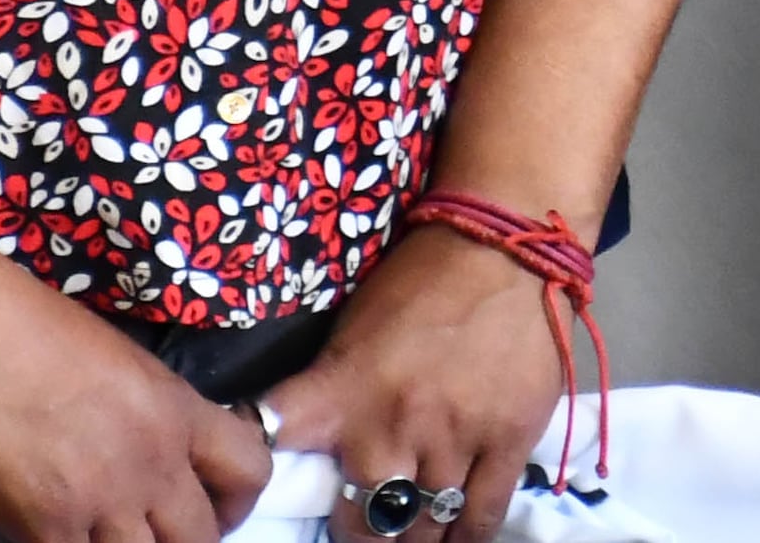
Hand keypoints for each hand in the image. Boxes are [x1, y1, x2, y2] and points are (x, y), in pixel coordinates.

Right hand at [0, 260, 269, 542]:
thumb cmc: (29, 324)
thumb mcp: (121, 362)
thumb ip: (147, 413)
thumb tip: (147, 449)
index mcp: (177, 408)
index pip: (251, 469)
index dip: (235, 503)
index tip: (210, 510)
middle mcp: (153, 459)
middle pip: (201, 537)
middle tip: (153, 537)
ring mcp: (101, 497)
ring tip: (101, 538)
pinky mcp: (43, 525)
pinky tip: (52, 539)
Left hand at [261, 225, 564, 541]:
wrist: (507, 246)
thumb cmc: (422, 280)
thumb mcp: (354, 331)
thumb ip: (331, 393)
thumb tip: (311, 445)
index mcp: (340, 393)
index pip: (271, 441)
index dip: (253, 475)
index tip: (252, 493)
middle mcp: (390, 428)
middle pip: (361, 525)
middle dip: (358, 535)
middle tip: (363, 527)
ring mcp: (454, 440)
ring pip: (422, 529)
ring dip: (411, 538)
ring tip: (407, 533)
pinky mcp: (507, 442)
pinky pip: (481, 517)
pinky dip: (464, 538)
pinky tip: (454, 539)